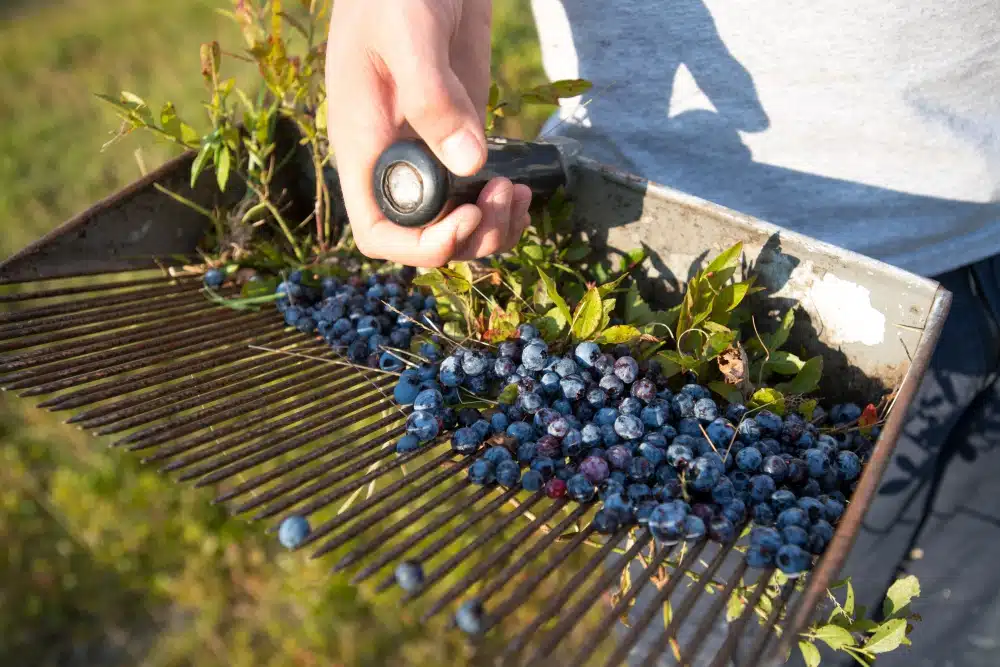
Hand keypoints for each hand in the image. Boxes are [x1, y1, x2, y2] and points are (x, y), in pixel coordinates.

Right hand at [325, 0, 532, 267]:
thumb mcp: (410, 34)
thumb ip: (433, 98)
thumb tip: (470, 164)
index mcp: (366, 146)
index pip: (378, 231)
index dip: (420, 245)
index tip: (464, 220)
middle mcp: (396, 161)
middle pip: (426, 237)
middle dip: (470, 237)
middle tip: (504, 196)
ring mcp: (432, 152)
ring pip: (457, 223)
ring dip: (492, 228)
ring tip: (517, 194)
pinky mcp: (462, 136)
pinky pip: (478, 193)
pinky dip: (503, 206)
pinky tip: (523, 187)